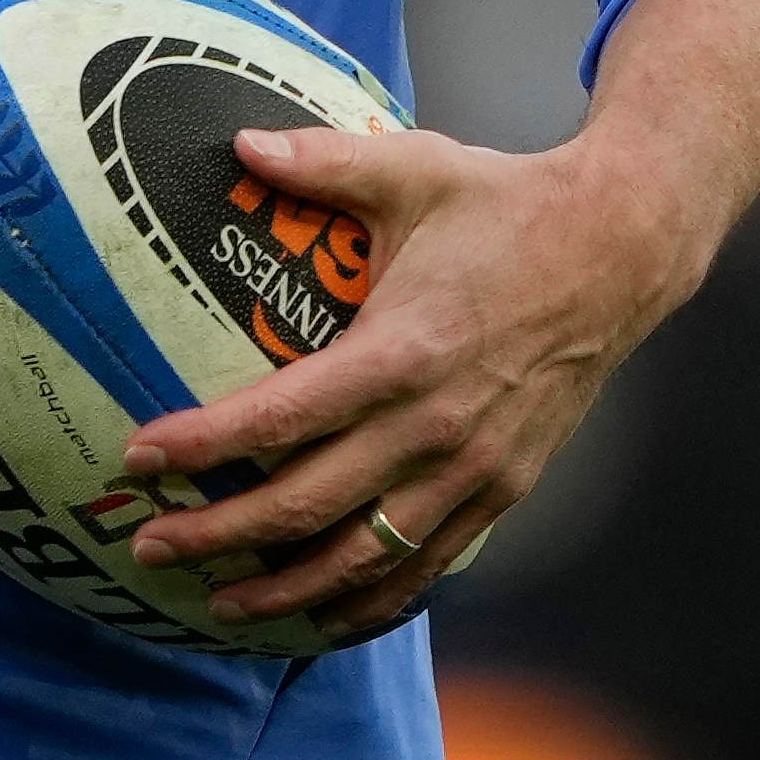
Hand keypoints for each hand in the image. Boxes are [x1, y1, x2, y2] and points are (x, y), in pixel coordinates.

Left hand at [114, 121, 704, 642]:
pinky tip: (322, 618)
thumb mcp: (413, 168)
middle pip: (309, 506)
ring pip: (366, 558)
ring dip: (288, 589)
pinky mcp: (505, 489)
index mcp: (403, 351)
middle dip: (220, 534)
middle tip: (149, 545)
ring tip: (218, 606)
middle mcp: (436, 426)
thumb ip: (320, 161)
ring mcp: (476, 470)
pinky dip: (371, 602)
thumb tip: (235, 142)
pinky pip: (428, 567)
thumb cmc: (505, 204)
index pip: (282, 417)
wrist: (621, 250)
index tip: (138, 459)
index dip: (204, 445)